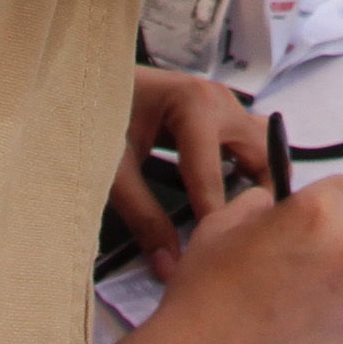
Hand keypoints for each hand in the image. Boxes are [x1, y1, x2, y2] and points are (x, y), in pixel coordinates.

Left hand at [114, 67, 266, 281]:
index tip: (217, 257)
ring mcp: (222, 103)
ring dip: (255, 184)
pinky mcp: (217, 111)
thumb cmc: (93, 111)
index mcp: (194, 105)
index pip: (212, 178)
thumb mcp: (114, 169)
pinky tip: (226, 201)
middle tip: (240, 237)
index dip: (213, 223)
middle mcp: (218, 100)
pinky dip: (244, 172)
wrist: (81, 79)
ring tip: (238, 222)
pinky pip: (246, 144)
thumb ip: (143, 217)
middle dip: (256, 198)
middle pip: (261, 156)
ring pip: (260, 149)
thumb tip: (169, 265)